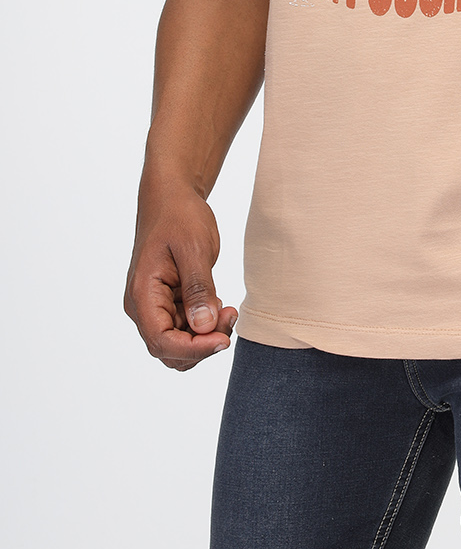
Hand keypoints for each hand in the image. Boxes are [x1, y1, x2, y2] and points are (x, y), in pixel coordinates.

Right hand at [124, 182, 237, 371]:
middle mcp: (143, 307)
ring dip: (205, 338)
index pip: (162, 342)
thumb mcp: (193, 248)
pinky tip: (218, 304)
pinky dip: (204, 326)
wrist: (171, 198)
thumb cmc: (179, 216)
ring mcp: (154, 307)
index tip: (224, 340)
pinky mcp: (168, 303)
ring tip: (227, 309)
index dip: (195, 350)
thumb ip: (198, 288)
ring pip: (179, 344)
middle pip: (170, 351)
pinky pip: (184, 329)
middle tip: (230, 315)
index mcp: (142, 294)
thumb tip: (205, 327)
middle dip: (203, 344)